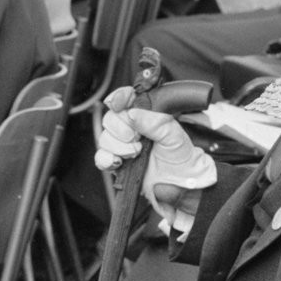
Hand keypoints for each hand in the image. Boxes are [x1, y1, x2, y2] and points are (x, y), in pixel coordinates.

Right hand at [94, 86, 216, 223]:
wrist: (180, 182)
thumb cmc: (180, 156)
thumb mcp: (173, 135)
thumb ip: (154, 122)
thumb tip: (132, 114)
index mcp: (144, 115)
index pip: (125, 98)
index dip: (118, 98)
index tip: (118, 103)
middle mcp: (130, 127)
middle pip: (110, 119)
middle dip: (121, 129)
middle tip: (137, 139)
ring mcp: (121, 144)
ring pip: (104, 138)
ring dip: (118, 146)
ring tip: (136, 153)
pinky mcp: (116, 162)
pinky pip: (100, 157)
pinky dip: (106, 159)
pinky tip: (118, 162)